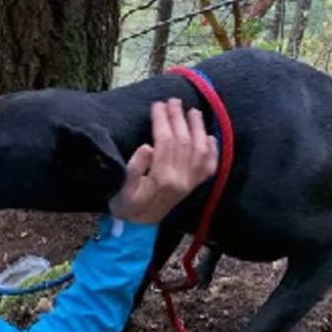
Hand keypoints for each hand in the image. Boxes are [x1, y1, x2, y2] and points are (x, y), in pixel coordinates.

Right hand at [109, 98, 218, 223]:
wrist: (136, 231)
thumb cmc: (124, 206)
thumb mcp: (120, 188)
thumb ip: (133, 168)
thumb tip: (147, 147)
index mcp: (161, 178)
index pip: (165, 141)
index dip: (162, 120)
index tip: (157, 105)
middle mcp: (180, 180)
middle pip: (183, 141)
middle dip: (178, 118)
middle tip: (173, 101)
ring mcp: (189, 184)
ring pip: (198, 150)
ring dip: (197, 128)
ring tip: (192, 111)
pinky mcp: (192, 188)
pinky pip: (208, 167)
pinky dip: (212, 150)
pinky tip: (209, 136)